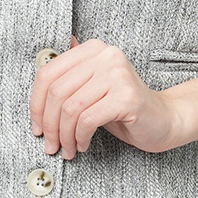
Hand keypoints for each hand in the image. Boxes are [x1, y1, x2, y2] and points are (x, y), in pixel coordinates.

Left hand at [29, 35, 181, 157]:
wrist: (161, 120)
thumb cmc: (120, 106)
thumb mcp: (90, 87)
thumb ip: (69, 74)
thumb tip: (42, 59)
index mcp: (93, 48)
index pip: (49, 72)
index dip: (36, 103)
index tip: (37, 125)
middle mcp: (106, 55)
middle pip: (57, 91)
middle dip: (49, 124)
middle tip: (50, 144)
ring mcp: (117, 74)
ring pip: (71, 108)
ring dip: (64, 135)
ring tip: (67, 148)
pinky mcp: (126, 97)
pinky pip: (88, 119)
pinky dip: (80, 137)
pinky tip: (82, 144)